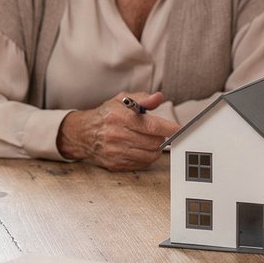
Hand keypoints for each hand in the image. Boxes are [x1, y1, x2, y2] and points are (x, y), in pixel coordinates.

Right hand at [55, 91, 177, 171]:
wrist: (83, 133)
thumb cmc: (107, 114)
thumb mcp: (123, 100)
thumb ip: (143, 99)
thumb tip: (159, 98)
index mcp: (120, 117)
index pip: (152, 125)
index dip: (169, 128)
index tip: (180, 129)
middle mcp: (117, 135)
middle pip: (154, 143)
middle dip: (161, 138)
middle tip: (159, 132)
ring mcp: (115, 152)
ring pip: (150, 155)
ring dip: (155, 148)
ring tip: (149, 140)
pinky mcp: (115, 164)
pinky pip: (141, 164)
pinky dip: (145, 156)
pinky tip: (139, 148)